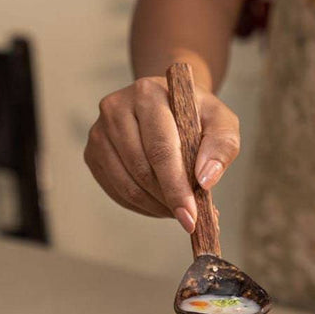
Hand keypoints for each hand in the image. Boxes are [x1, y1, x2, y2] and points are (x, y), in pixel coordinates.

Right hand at [84, 76, 239, 232]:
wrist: (167, 104)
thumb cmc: (194, 115)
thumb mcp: (221, 122)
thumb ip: (221, 147)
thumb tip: (205, 180)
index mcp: (148, 94)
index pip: (160, 149)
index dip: (176, 187)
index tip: (191, 217)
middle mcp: (116, 109)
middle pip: (141, 170)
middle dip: (167, 201)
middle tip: (189, 219)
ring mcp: (99, 132)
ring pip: (127, 186)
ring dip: (155, 207)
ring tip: (177, 210)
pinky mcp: (93, 153)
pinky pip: (116, 192)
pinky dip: (141, 206)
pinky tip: (160, 203)